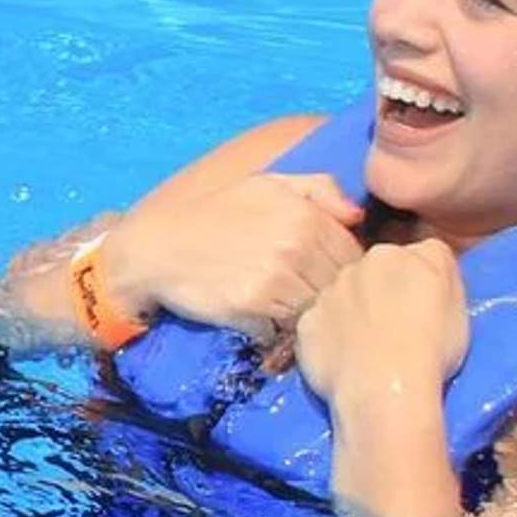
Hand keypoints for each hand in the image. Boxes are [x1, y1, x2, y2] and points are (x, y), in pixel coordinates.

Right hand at [90, 172, 360, 339]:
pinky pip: (287, 330)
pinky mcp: (254, 308)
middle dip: (328, 294)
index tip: (323, 275)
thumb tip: (358, 217)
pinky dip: (281, 331)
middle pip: (338, 286)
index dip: (343, 269)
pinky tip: (267, 321)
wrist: (159, 248)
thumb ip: (319, 188)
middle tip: (306, 296)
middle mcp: (297, 247)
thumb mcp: (267, 185)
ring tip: (288, 310)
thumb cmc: (215, 214)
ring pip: (316, 311)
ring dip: (306, 316)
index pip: (353, 255)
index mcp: (307, 216)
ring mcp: (276, 280)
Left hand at [293, 239, 470, 411]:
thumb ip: (438, 268)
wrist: (384, 390)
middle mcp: (358, 265)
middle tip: (396, 331)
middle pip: (373, 275)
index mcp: (398, 255)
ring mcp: (327, 294)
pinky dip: (330, 338)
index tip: (422, 311)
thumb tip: (426, 260)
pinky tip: (347, 360)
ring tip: (371, 351)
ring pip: (343, 298)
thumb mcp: (457, 299)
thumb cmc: (430, 350)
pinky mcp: (306, 323)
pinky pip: (320, 326)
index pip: (412, 258)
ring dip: (353, 315)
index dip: (417, 286)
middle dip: (381, 296)